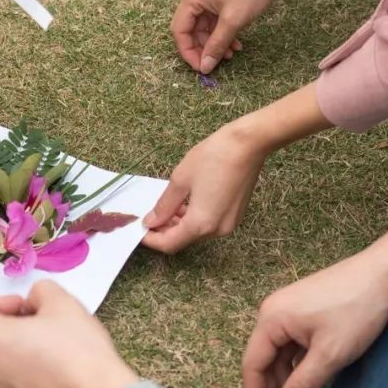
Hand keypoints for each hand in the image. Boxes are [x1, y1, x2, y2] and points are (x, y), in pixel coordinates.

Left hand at [0, 282, 138, 387]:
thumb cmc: (79, 352)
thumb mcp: (62, 301)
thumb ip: (39, 291)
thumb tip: (34, 302)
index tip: (23, 309)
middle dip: (11, 332)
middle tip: (44, 329)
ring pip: (1, 371)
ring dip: (19, 359)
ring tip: (53, 357)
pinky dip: (28, 386)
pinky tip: (56, 383)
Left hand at [142, 122, 267, 253]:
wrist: (249, 144)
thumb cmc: (214, 157)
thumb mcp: (180, 180)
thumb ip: (164, 205)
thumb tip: (151, 221)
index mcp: (201, 224)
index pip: (170, 243)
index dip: (151, 239)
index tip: (138, 228)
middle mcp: (216, 231)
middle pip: (184, 240)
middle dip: (164, 231)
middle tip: (149, 216)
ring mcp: (229, 224)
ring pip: (196, 233)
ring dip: (179, 224)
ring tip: (166, 207)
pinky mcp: (235, 216)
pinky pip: (209, 225)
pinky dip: (194, 219)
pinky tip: (185, 204)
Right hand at [171, 0, 274, 73]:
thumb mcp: (232, 22)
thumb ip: (216, 46)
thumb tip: (205, 67)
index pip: (180, 30)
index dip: (188, 51)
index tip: (201, 67)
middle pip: (190, 30)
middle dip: (204, 48)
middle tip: (216, 62)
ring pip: (203, 28)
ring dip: (215, 42)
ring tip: (231, 53)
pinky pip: (212, 21)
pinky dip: (221, 34)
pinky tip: (235, 44)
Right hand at [241, 228, 387, 387]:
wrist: (383, 274)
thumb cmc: (355, 311)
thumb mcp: (330, 354)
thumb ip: (303, 385)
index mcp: (271, 319)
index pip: (253, 363)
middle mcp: (273, 312)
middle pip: (263, 357)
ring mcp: (288, 309)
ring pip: (279, 352)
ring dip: (284, 378)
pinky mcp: (304, 309)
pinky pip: (291, 342)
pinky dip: (295, 364)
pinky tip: (304, 380)